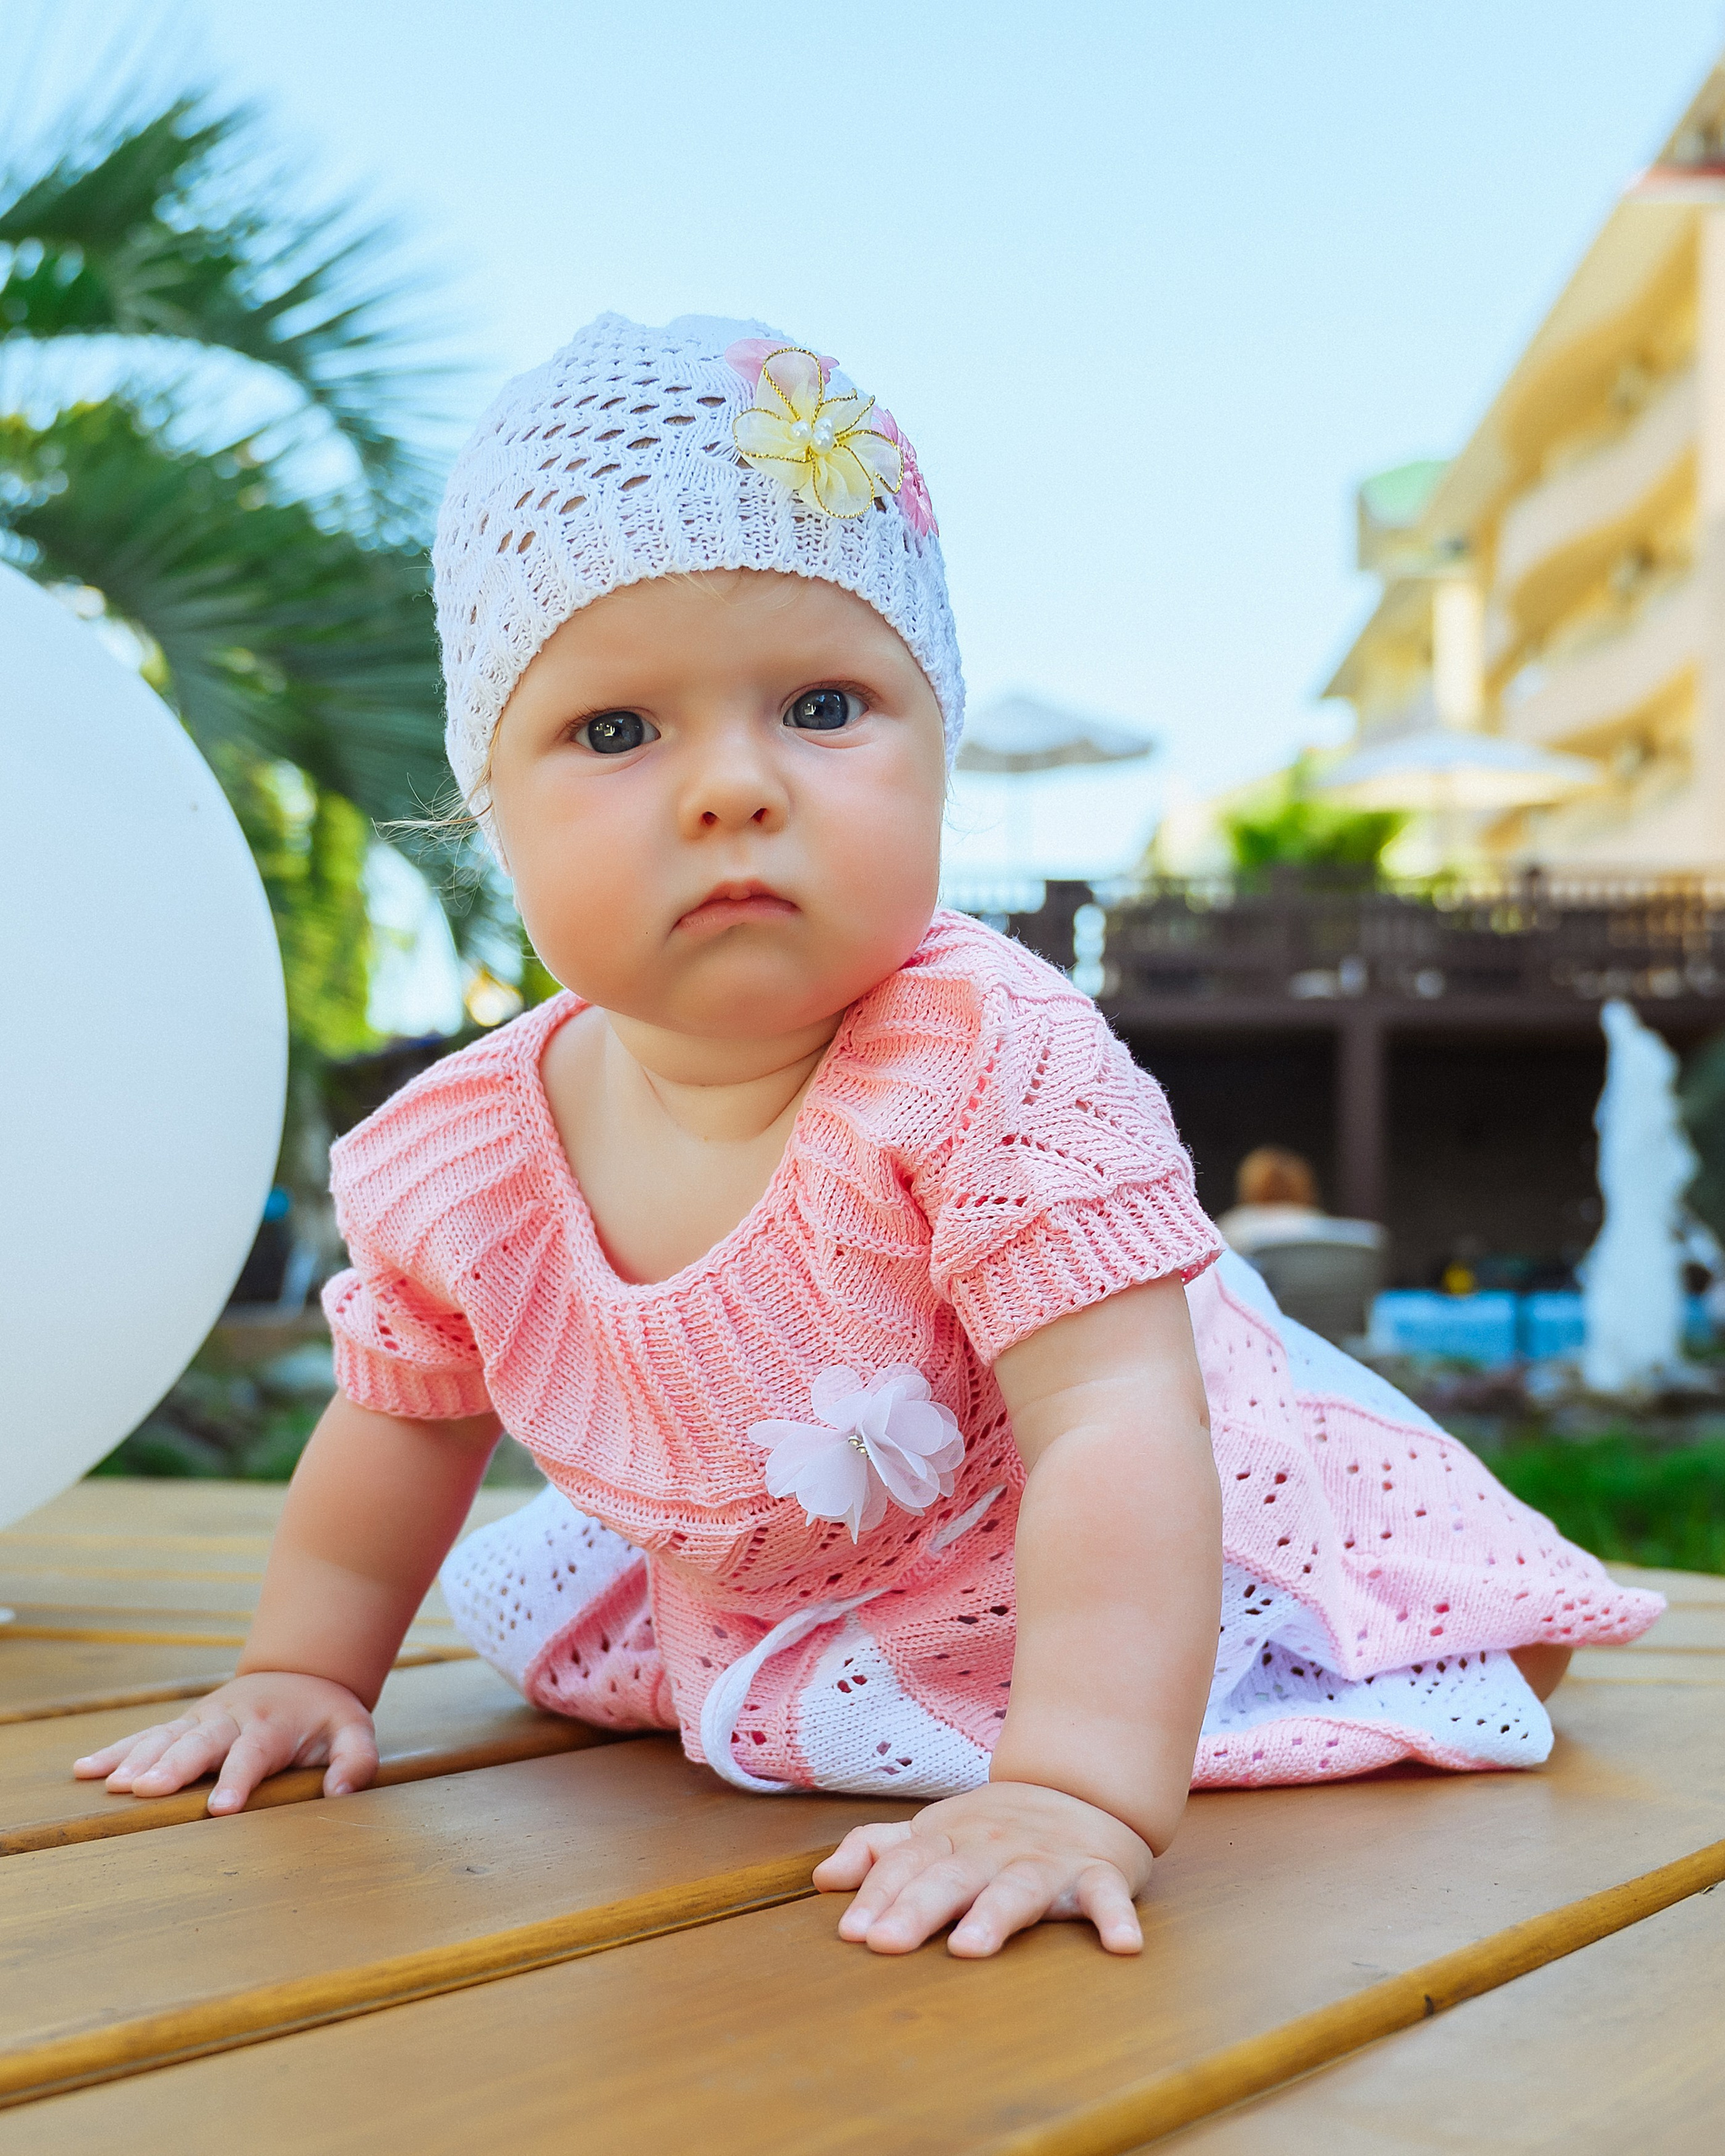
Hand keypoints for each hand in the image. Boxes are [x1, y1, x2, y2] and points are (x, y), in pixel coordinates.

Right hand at [72, 1672, 377, 1815]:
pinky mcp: (183, 1725)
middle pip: (200, 1744)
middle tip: (148, 1791)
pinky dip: (116, 1751)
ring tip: (114, 1786)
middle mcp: (230, 1720)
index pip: (253, 1755)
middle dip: (174, 1767)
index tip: (221, 1808)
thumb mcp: (354, 1731)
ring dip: (138, 1761)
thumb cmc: (325, 1715)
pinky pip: (145, 1736)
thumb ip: (355, 1760)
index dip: (238, 1780)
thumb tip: (339, 1793)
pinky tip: (85, 1769)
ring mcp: (201, 1721)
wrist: (300, 1672)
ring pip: (166, 1738)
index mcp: (271, 1726)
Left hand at [812, 1779, 1150, 1957]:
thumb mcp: (933, 1832)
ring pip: (1018, 1890)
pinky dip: (1116, 1918)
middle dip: (917, 1909)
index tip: (852, 1932)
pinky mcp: (1099, 1875)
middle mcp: (992, 1850)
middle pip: (950, 1878)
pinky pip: (1108, 1897)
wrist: (1082, 1787)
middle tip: (886, 1944)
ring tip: (971, 1948)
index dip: (878, 1895)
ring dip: (995, 1916)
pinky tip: (1122, 1946)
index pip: (906, 1865)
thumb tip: (822, 1879)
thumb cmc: (994, 1828)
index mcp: (950, 1841)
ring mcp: (1046, 1862)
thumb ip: (880, 1852)